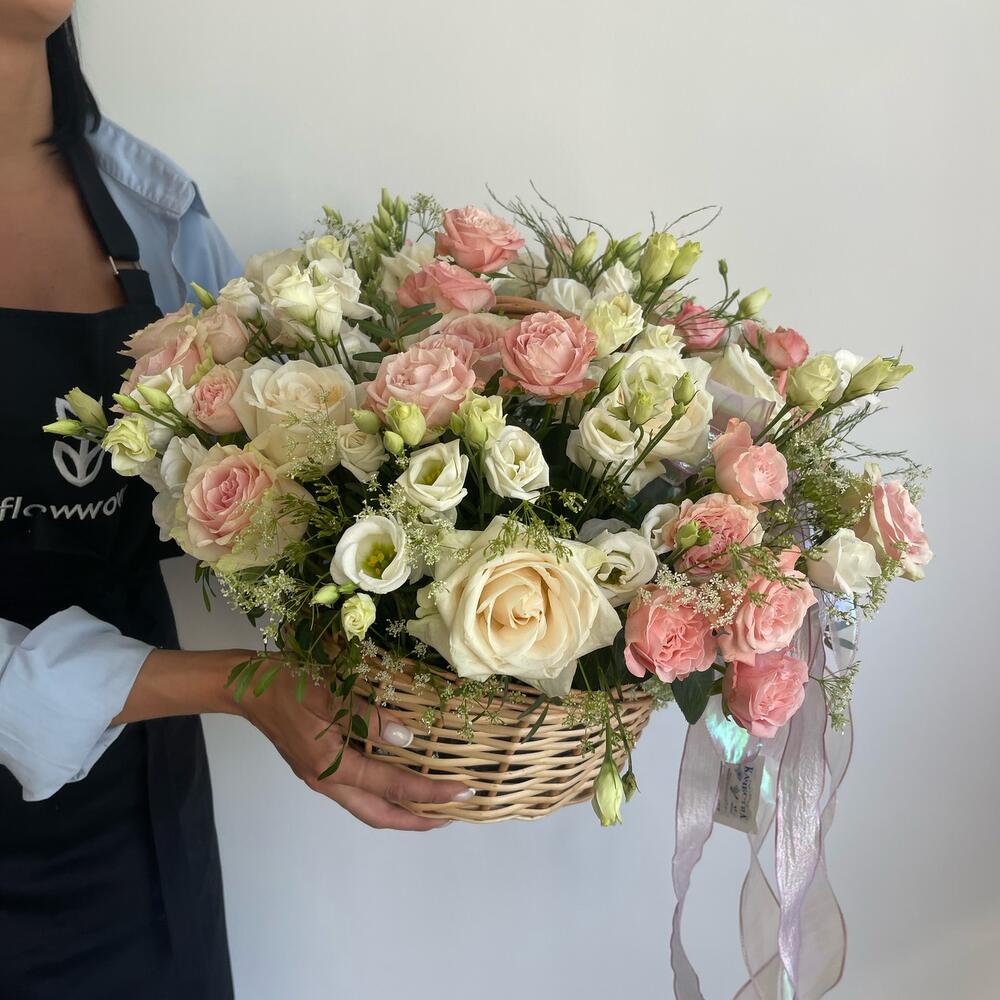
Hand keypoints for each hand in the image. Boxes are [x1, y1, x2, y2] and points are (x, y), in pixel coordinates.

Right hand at [238, 663, 472, 830]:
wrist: (246, 687)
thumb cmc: (289, 685)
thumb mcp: (331, 696)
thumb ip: (369, 718)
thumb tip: (405, 740)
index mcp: (332, 767)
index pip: (393, 788)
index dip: (430, 793)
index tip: (462, 794)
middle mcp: (327, 781)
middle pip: (379, 814)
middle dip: (418, 819)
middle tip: (452, 813)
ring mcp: (320, 776)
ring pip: (368, 806)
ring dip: (401, 808)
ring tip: (431, 801)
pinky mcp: (317, 765)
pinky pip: (358, 790)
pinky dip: (383, 791)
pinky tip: (397, 777)